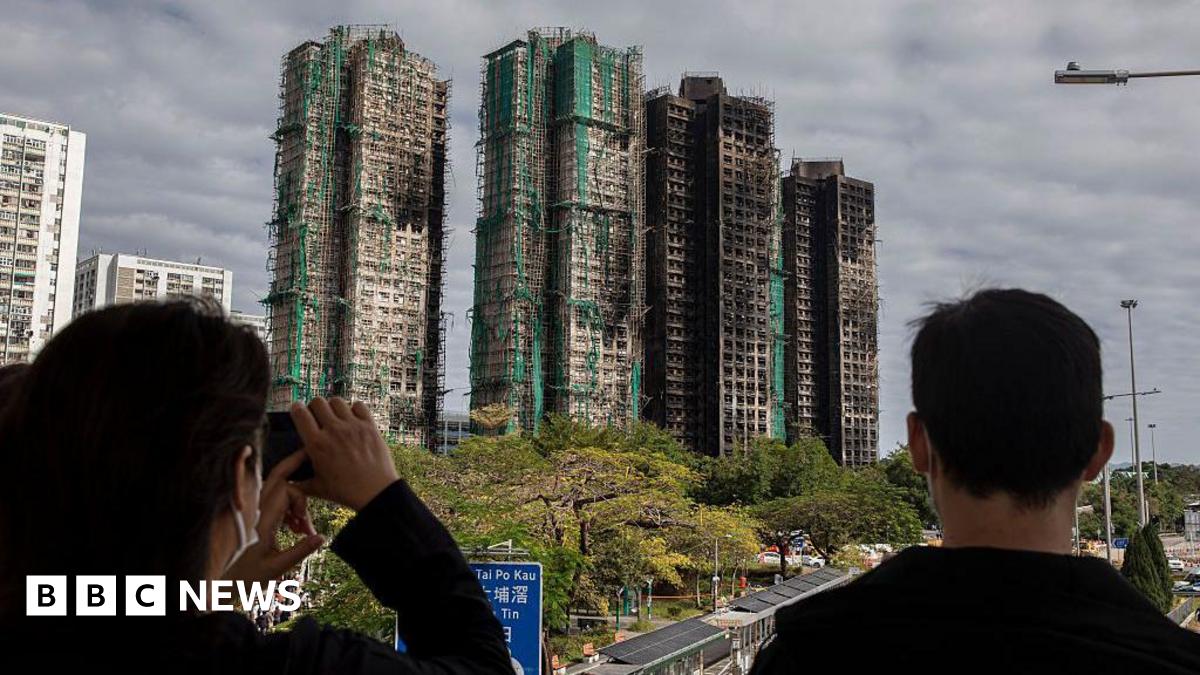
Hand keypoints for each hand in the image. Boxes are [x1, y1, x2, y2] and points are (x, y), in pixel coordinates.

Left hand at [224, 451, 324, 582]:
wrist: (218, 585)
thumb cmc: (245, 578)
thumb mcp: (276, 568)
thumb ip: (300, 551)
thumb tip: (322, 537)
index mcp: (262, 521)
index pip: (286, 490)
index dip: (301, 500)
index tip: (305, 524)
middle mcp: (256, 512)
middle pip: (278, 478)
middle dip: (294, 467)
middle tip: (310, 455)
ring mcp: (253, 514)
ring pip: (277, 490)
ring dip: (294, 499)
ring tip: (303, 528)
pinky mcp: (252, 520)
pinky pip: (272, 502)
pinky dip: (287, 508)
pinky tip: (295, 528)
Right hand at [290, 397, 398, 510]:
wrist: (375, 492)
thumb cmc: (345, 492)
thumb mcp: (316, 488)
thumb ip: (298, 481)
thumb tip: (285, 479)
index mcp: (316, 444)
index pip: (300, 413)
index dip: (297, 409)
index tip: (298, 411)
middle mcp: (333, 431)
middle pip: (318, 402)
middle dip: (315, 407)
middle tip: (318, 417)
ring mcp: (352, 427)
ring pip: (337, 401)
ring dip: (333, 408)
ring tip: (336, 418)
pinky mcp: (369, 426)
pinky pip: (358, 405)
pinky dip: (354, 410)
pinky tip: (353, 420)